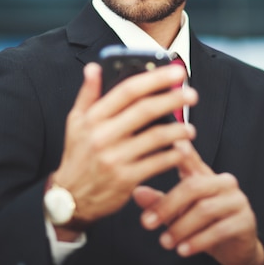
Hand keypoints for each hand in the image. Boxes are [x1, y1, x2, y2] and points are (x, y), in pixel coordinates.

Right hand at [52, 62, 197, 227]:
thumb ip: (87, 93)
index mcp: (93, 118)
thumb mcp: (75, 122)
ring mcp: (115, 158)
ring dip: (179, 130)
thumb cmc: (78, 155)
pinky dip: (174, 155)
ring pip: (156, 137)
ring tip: (190, 128)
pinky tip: (182, 150)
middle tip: (192, 95)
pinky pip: (157, 163)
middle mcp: (103, 135)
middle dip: (173, 99)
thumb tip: (93, 67)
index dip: (155, 78)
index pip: (128, 90)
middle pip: (146, 110)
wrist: (71, 198)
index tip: (176, 72)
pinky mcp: (126, 179)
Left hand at [133, 140, 263, 264]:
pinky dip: (198, 241)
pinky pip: (219, 229)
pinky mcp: (245, 221)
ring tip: (165, 242)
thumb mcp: (178, 212)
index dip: (182, 150)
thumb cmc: (204, 224)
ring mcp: (236, 200)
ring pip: (205, 209)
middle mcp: (223, 183)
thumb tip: (137, 192)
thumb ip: (160, 201)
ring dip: (181, 227)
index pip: (191, 159)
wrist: (235, 249)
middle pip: (193, 186)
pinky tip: (183, 250)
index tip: (170, 144)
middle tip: (147, 223)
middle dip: (167, 205)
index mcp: (205, 175)